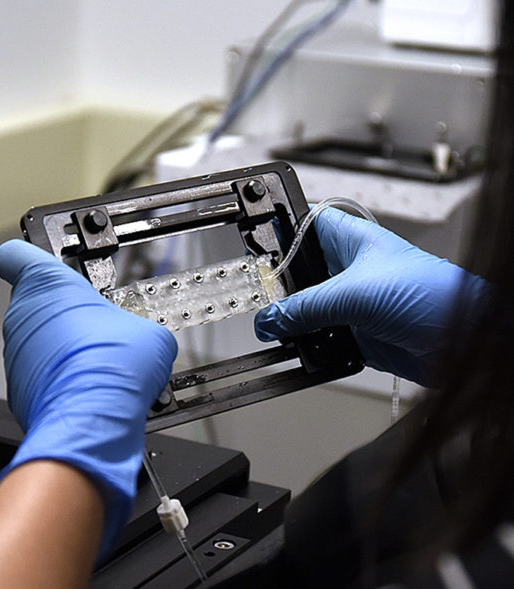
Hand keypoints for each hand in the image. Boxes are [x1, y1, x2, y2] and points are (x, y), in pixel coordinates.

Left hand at [0, 240, 176, 554]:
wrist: (92, 420)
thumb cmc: (111, 367)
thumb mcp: (149, 332)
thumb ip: (135, 323)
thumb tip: (144, 339)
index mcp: (46, 284)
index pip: (14, 253)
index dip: (29, 256)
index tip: (44, 262)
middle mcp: (22, 314)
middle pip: (35, 301)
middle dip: (63, 311)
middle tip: (94, 323)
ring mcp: (16, 352)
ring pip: (36, 340)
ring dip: (61, 347)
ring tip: (96, 361)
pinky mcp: (17, 387)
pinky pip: (38, 374)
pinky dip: (58, 378)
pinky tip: (87, 387)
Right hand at [254, 207, 483, 386]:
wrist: (470, 343)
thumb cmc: (435, 297)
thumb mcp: (355, 295)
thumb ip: (304, 308)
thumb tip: (269, 320)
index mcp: (353, 242)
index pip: (306, 223)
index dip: (281, 228)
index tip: (252, 241)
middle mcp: (352, 271)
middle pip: (301, 274)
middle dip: (281, 288)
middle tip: (260, 299)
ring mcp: (356, 304)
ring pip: (309, 310)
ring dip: (296, 322)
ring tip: (279, 329)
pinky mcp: (361, 336)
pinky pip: (324, 341)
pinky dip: (313, 348)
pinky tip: (304, 350)